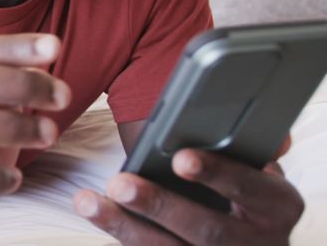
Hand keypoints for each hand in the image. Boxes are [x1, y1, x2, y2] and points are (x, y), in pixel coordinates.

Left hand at [74, 147, 304, 244]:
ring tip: (87, 201)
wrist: (255, 244)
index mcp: (277, 206)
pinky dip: (124, 238)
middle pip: (206, 229)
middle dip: (159, 205)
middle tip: (119, 184)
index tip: (180, 158)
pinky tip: (98, 218)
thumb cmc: (248, 192)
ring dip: (125, 226)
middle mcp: (257, 241)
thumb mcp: (260, 171)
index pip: (249, 188)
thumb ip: (250, 148)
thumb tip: (259, 130)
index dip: (216, 173)